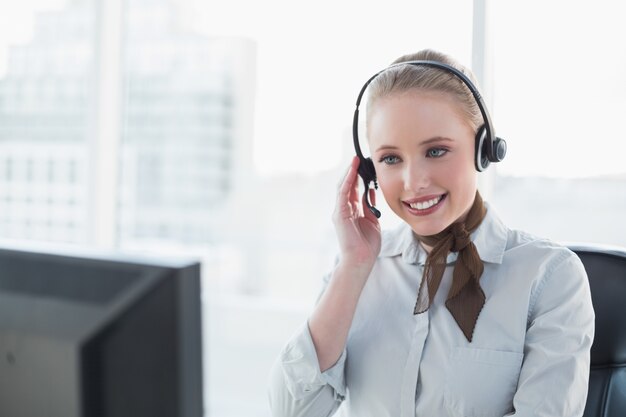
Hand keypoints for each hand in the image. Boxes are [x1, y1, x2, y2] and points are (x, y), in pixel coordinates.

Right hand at [332, 156, 381, 270]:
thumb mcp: (373, 220)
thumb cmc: (367, 245)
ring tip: (356, 160)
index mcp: (352, 211)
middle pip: (347, 185)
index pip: (354, 189)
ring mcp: (340, 211)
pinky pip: (343, 194)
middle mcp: (344, 209)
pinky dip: (347, 182)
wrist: (361, 261)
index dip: (359, 176)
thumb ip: (370, 206)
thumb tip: (371, 190)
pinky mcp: (339, 214)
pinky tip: (353, 172)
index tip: (365, 164)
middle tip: (360, 158)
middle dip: (353, 171)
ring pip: (343, 187)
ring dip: (349, 173)